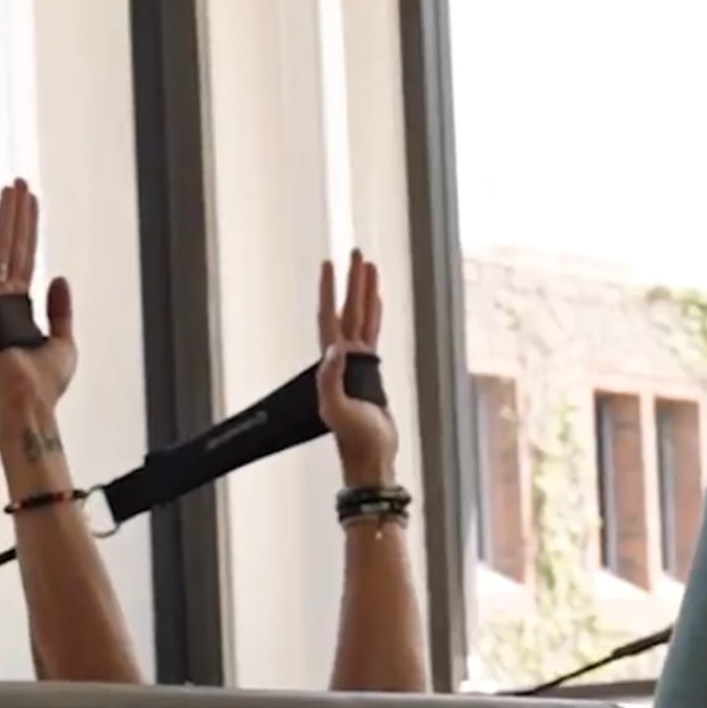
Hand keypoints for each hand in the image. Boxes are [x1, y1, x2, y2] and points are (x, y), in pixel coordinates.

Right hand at [0, 179, 78, 414]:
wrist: (31, 404)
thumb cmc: (45, 384)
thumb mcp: (65, 342)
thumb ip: (61, 310)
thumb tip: (59, 277)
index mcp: (21, 308)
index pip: (26, 258)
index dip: (30, 229)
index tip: (30, 201)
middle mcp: (4, 301)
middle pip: (14, 246)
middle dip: (17, 213)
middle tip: (19, 181)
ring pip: (3, 250)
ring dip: (7, 218)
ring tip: (11, 187)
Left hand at [316, 251, 394, 481]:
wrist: (370, 456)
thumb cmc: (354, 438)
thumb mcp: (338, 410)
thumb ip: (332, 381)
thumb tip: (334, 350)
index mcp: (332, 362)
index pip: (329, 317)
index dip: (329, 290)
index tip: (329, 263)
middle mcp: (342, 357)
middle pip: (348, 308)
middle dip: (352, 280)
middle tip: (356, 251)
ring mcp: (357, 363)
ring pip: (363, 317)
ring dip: (366, 292)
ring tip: (370, 266)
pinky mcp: (371, 371)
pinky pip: (373, 334)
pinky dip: (375, 315)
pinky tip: (377, 302)